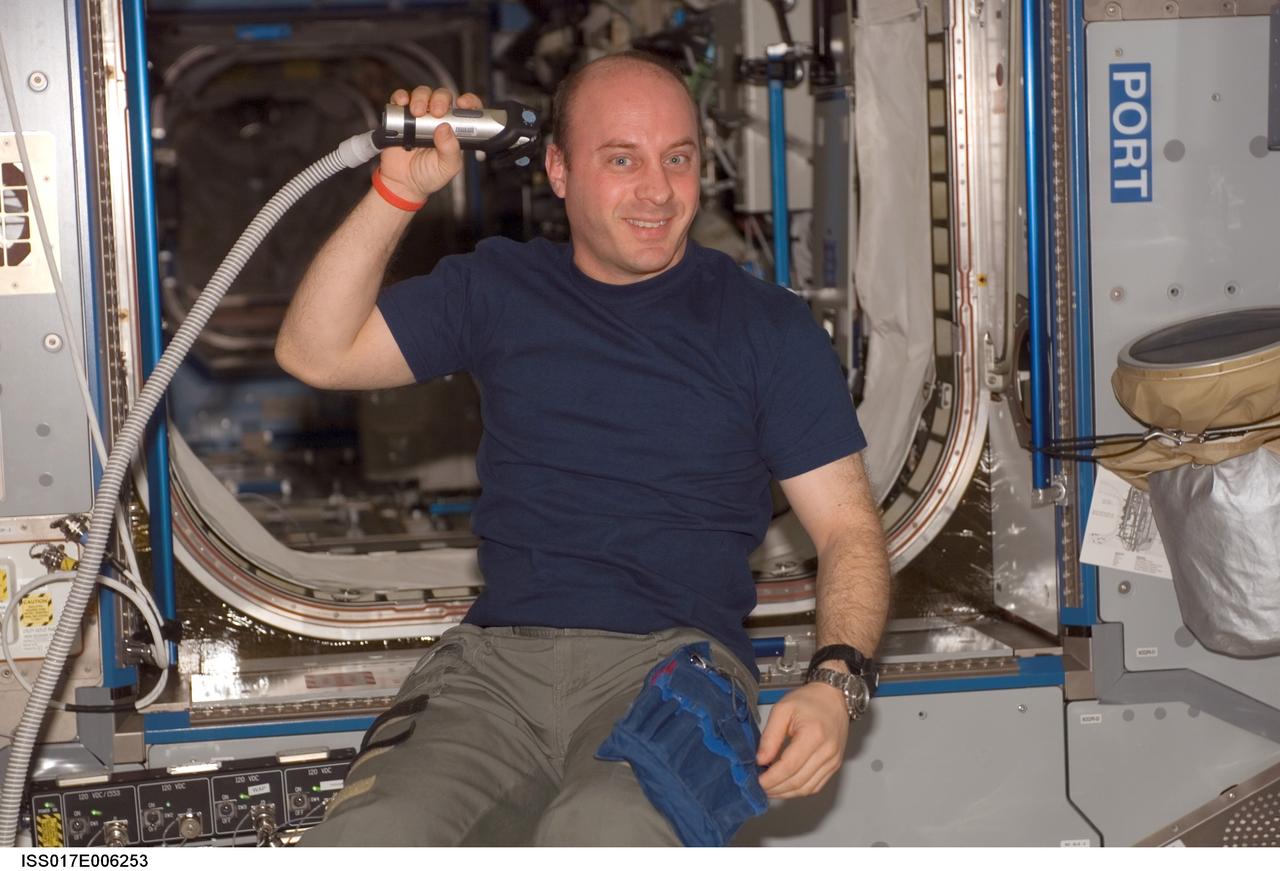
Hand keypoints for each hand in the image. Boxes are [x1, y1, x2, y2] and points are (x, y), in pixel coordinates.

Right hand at [378, 86, 484, 201]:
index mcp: (454, 130)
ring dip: (421, 98)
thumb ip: (450, 150)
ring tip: (417, 113)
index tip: (463, 103)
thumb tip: (446, 128)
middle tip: (437, 112)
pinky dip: (401, 97)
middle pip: (442, 96)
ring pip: (423, 94)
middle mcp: (438, 120)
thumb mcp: (447, 167)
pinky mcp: (400, 116)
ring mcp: (419, 116)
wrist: (402, 184)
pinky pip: (400, 99)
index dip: (468, 102)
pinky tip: (402, 104)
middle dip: (440, 99)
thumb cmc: (428, 176)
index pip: (466, 110)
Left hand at [756, 681, 849, 798]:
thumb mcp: (782, 709)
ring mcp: (833, 761)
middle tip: (759, 787)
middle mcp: (827, 751)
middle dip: (776, 788)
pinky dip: (798, 791)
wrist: (834, 698)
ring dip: (786, 793)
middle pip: (798, 781)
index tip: (757, 781)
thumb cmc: (809, 700)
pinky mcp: (834, 766)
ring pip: (806, 788)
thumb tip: (760, 760)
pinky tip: (785, 786)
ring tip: (769, 788)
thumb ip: (770, 736)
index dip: (771, 778)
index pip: (789, 766)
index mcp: (813, 735)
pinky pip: (815, 786)